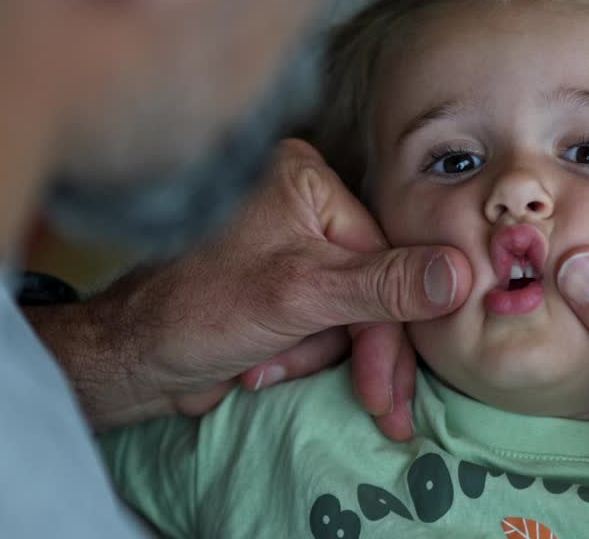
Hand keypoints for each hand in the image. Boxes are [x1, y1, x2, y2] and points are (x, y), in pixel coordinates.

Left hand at [37, 139, 471, 434]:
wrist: (128, 361)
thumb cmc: (196, 311)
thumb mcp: (300, 298)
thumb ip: (384, 286)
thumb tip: (461, 273)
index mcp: (307, 181)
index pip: (384, 257)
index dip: (390, 328)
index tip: (391, 388)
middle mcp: (305, 204)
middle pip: (373, 287)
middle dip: (356, 348)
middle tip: (376, 406)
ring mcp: (294, 246)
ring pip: (352, 313)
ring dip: (318, 354)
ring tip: (267, 367)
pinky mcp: (283, 285)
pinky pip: (326, 325)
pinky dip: (302, 354)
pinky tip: (261, 366)